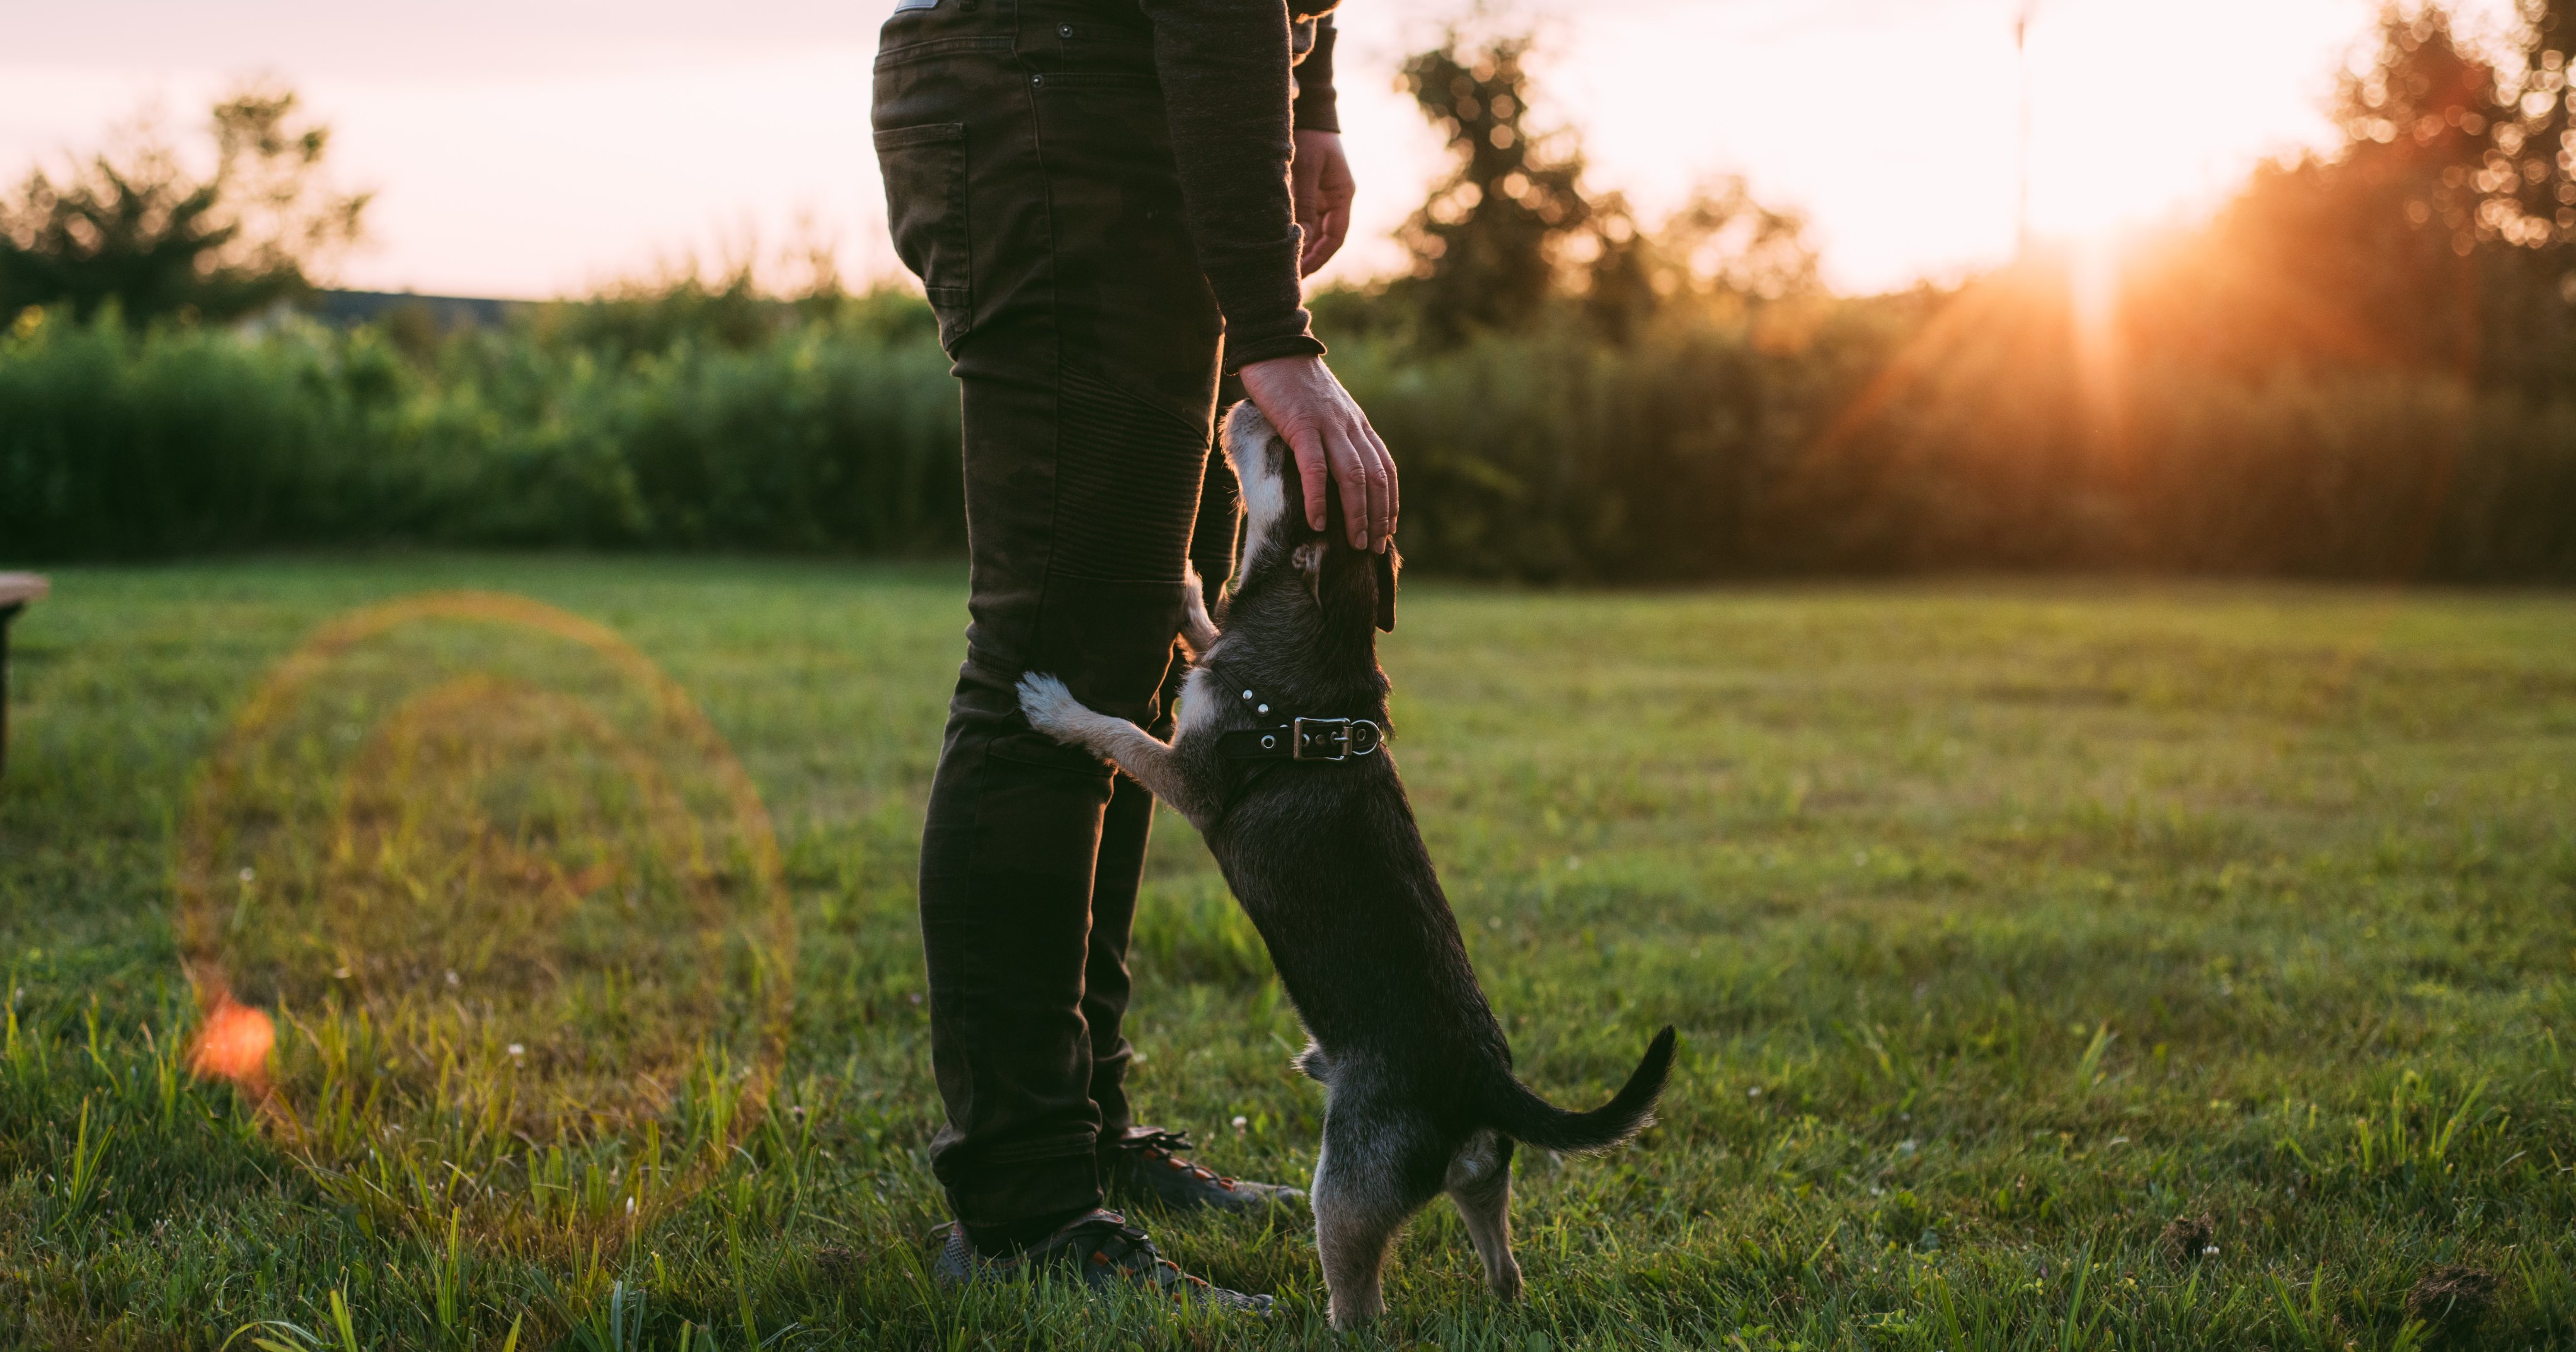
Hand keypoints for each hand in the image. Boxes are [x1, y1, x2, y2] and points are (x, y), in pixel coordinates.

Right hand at [1238, 354, 1395, 550]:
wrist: (1274, 347)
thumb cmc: (1293, 384)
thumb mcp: (1324, 411)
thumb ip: (1332, 437)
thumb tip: (1330, 473)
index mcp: (1358, 425)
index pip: (1385, 469)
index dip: (1390, 502)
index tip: (1389, 530)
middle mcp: (1350, 426)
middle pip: (1375, 478)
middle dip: (1379, 517)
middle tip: (1375, 549)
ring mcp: (1327, 425)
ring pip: (1353, 476)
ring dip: (1357, 514)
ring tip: (1355, 544)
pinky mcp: (1301, 425)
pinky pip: (1315, 467)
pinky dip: (1318, 498)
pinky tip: (1318, 522)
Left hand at [1292, 130, 1353, 276]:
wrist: (1307, 113)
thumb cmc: (1308, 137)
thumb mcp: (1305, 168)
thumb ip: (1303, 202)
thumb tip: (1300, 237)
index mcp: (1342, 194)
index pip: (1335, 237)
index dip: (1320, 257)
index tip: (1302, 271)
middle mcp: (1335, 200)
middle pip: (1324, 239)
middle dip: (1308, 259)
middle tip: (1287, 277)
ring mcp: (1323, 198)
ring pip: (1314, 233)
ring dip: (1301, 249)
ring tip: (1281, 266)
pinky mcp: (1309, 194)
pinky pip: (1304, 221)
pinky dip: (1294, 234)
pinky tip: (1279, 245)